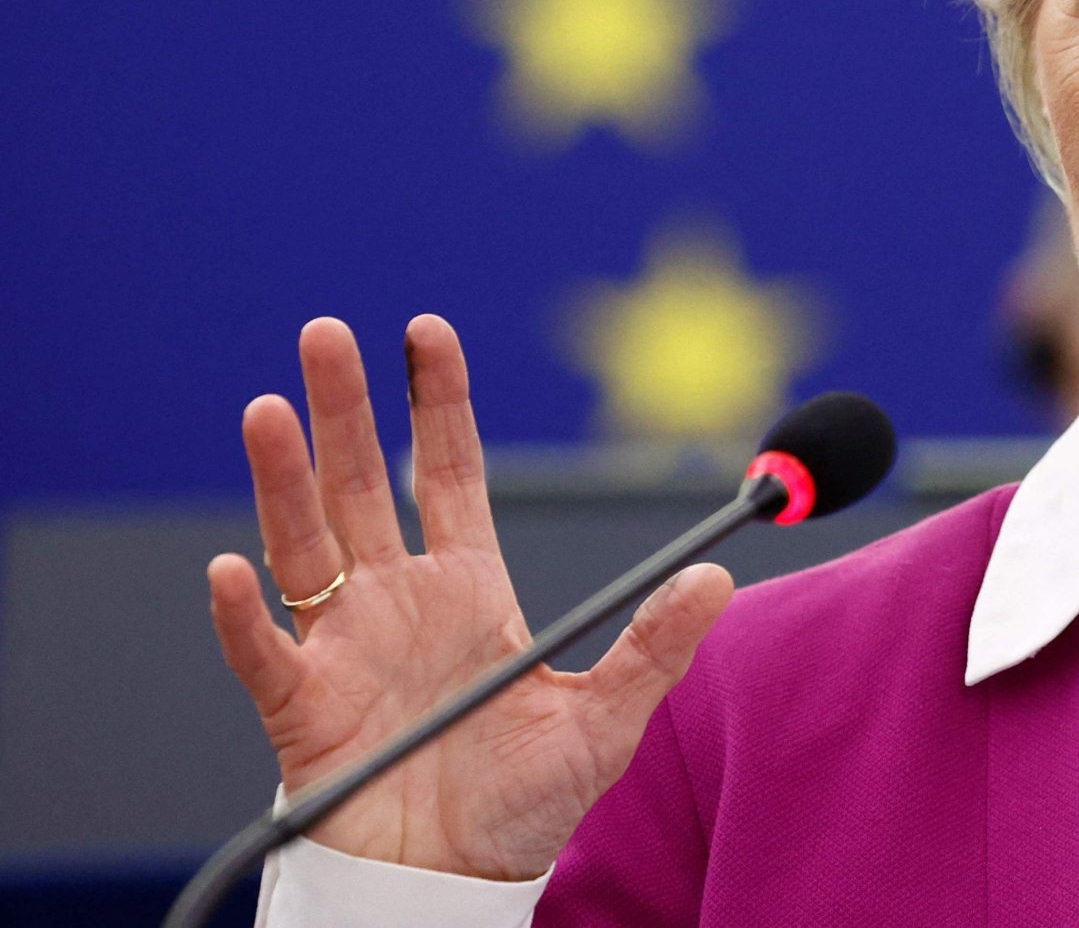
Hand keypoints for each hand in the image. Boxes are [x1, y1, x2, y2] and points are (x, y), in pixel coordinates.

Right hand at [206, 314, 733, 879]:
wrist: (456, 885)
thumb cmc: (525, 805)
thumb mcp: (607, 719)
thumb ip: (657, 644)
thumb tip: (718, 575)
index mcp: (467, 588)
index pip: (446, 469)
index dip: (436, 401)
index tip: (426, 329)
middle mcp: (397, 601)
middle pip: (362, 483)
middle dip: (345, 409)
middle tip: (326, 334)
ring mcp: (344, 649)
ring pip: (304, 543)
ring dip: (283, 479)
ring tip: (269, 410)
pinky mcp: (304, 711)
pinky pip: (267, 654)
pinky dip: (247, 614)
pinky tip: (238, 568)